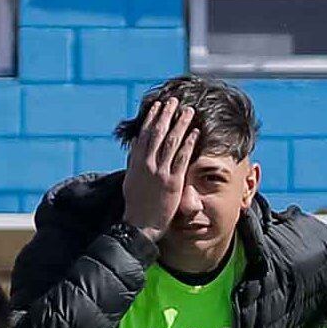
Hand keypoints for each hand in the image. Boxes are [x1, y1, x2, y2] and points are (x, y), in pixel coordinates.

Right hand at [122, 95, 196, 247]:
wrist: (140, 225)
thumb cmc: (136, 205)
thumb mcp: (130, 179)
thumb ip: (134, 161)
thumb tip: (136, 144)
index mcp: (137, 162)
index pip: (145, 134)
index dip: (152, 118)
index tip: (158, 106)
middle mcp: (147, 164)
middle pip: (158, 133)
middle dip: (167, 115)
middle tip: (174, 101)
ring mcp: (160, 172)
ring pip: (172, 142)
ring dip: (181, 124)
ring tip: (188, 111)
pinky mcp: (173, 182)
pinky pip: (183, 158)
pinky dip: (189, 143)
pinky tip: (196, 132)